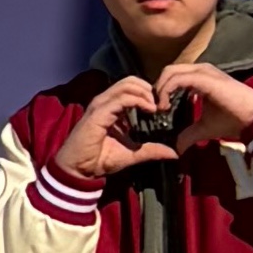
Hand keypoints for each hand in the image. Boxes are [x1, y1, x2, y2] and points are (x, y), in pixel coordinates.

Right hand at [51, 77, 176, 183]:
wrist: (79, 171)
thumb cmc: (99, 160)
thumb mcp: (132, 154)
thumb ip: (151, 150)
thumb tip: (173, 153)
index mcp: (111, 107)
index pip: (130, 88)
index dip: (148, 93)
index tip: (161, 106)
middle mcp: (104, 102)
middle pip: (129, 81)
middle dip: (148, 89)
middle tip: (160, 104)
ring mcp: (100, 105)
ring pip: (126, 85)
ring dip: (145, 93)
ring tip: (155, 107)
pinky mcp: (98, 113)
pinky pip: (121, 99)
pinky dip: (138, 101)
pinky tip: (150, 110)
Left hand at [156, 61, 252, 151]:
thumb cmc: (233, 120)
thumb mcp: (204, 128)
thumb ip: (188, 134)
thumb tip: (176, 148)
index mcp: (200, 77)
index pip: (173, 75)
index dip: (161, 90)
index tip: (157, 110)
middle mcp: (201, 70)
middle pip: (168, 71)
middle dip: (157, 88)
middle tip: (155, 108)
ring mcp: (203, 72)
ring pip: (170, 72)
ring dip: (160, 89)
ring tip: (159, 108)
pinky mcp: (205, 78)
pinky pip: (177, 79)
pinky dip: (166, 91)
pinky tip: (164, 107)